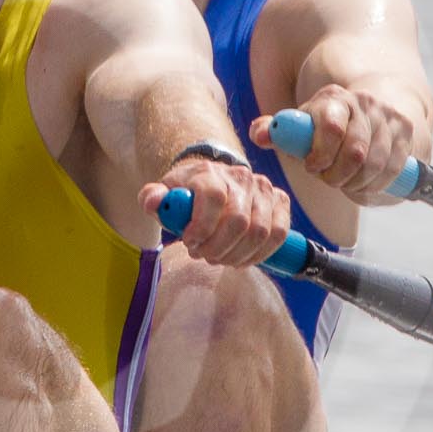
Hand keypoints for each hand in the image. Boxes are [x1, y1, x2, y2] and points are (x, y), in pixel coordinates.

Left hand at [139, 155, 290, 266]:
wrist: (212, 180)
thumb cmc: (187, 193)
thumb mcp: (165, 194)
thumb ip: (153, 197)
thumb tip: (153, 202)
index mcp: (209, 172)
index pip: (213, 198)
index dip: (202, 227)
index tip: (189, 243)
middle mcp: (241, 176)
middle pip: (238, 222)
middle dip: (218, 248)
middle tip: (202, 256)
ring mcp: (263, 188)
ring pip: (260, 232)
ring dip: (237, 255)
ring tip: (218, 258)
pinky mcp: (279, 200)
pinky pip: (279, 233)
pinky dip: (260, 254)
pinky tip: (241, 259)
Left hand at [251, 84, 416, 203]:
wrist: (373, 104)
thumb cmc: (327, 124)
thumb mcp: (302, 124)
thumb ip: (275, 131)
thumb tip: (258, 135)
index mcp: (333, 99)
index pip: (331, 127)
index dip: (320, 155)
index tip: (312, 167)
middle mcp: (364, 103)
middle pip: (355, 152)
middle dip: (338, 175)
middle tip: (329, 180)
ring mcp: (387, 117)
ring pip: (375, 165)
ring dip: (356, 183)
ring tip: (345, 182)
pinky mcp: (405, 132)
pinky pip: (392, 169)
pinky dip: (376, 185)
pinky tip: (364, 183)